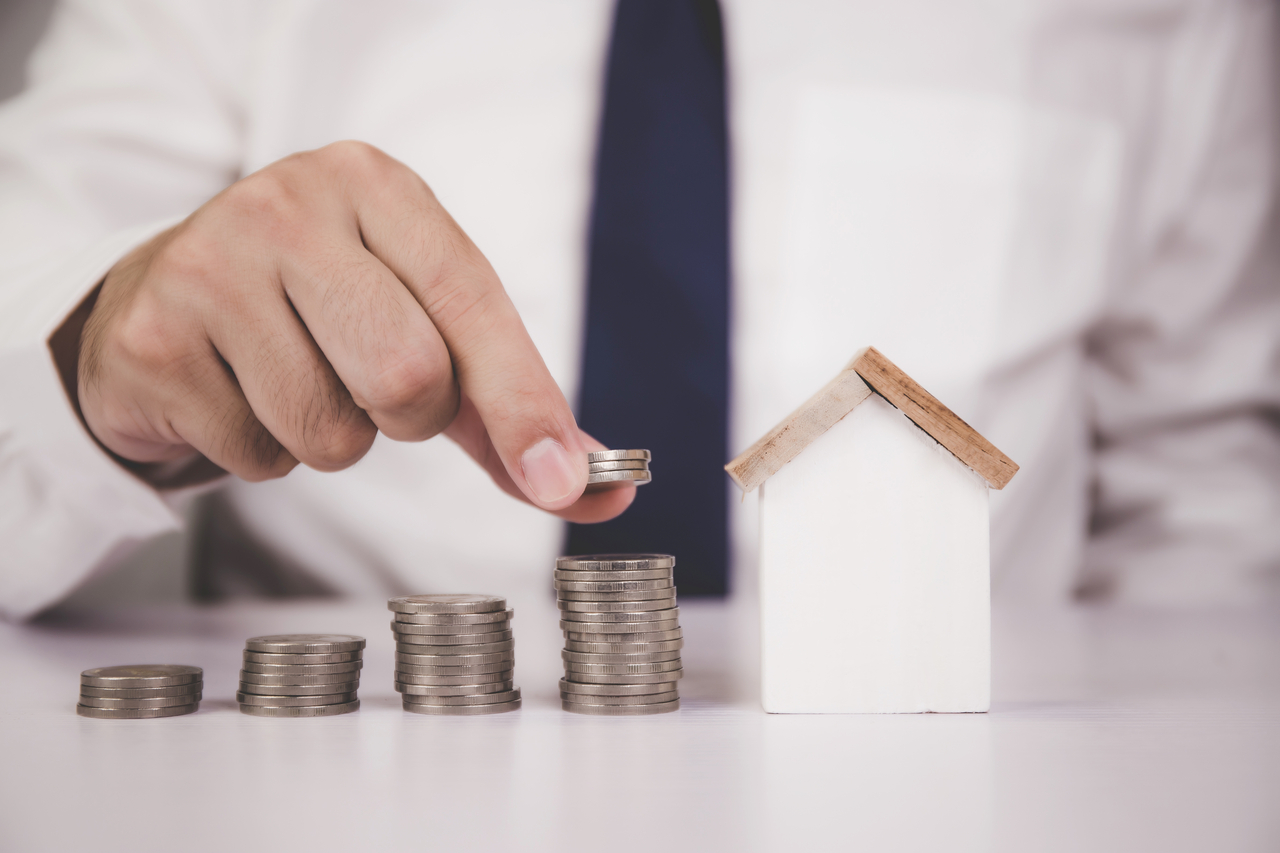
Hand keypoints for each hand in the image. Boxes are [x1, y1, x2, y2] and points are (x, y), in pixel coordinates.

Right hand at [68, 141, 630, 522]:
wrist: (166, 300)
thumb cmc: (321, 313)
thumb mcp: (423, 327)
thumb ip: (509, 406)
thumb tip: (598, 488)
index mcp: (377, 187)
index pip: (471, 298)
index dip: (521, 398)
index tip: (557, 479)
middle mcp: (291, 205)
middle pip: (407, 374)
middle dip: (410, 414)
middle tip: (373, 383)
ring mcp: (211, 265)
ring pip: (330, 431)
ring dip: (331, 438)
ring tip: (293, 378)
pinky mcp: (154, 338)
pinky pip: (257, 456)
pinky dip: (264, 451)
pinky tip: (237, 394)